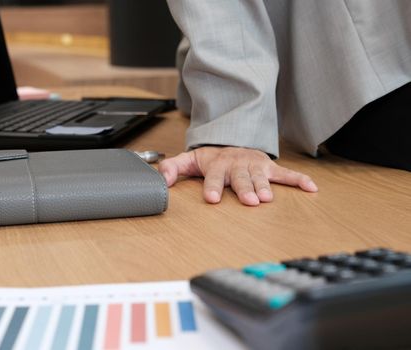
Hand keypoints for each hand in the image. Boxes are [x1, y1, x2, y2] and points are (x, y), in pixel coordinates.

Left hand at [158, 146, 317, 205]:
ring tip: (268, 197)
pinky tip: (311, 188)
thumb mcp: (189, 159)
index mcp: (217, 165)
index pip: (214, 177)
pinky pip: (286, 173)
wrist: (232, 142)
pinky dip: (299, 180)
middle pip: (240, 179)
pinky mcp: (269, 167)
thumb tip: (163, 181)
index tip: (212, 198)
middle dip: (244, 189)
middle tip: (250, 200)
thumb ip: (173, 168)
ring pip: (261, 177)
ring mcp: (255, 166)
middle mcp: (237, 165)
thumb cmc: (211, 158)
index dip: (213, 187)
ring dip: (266, 186)